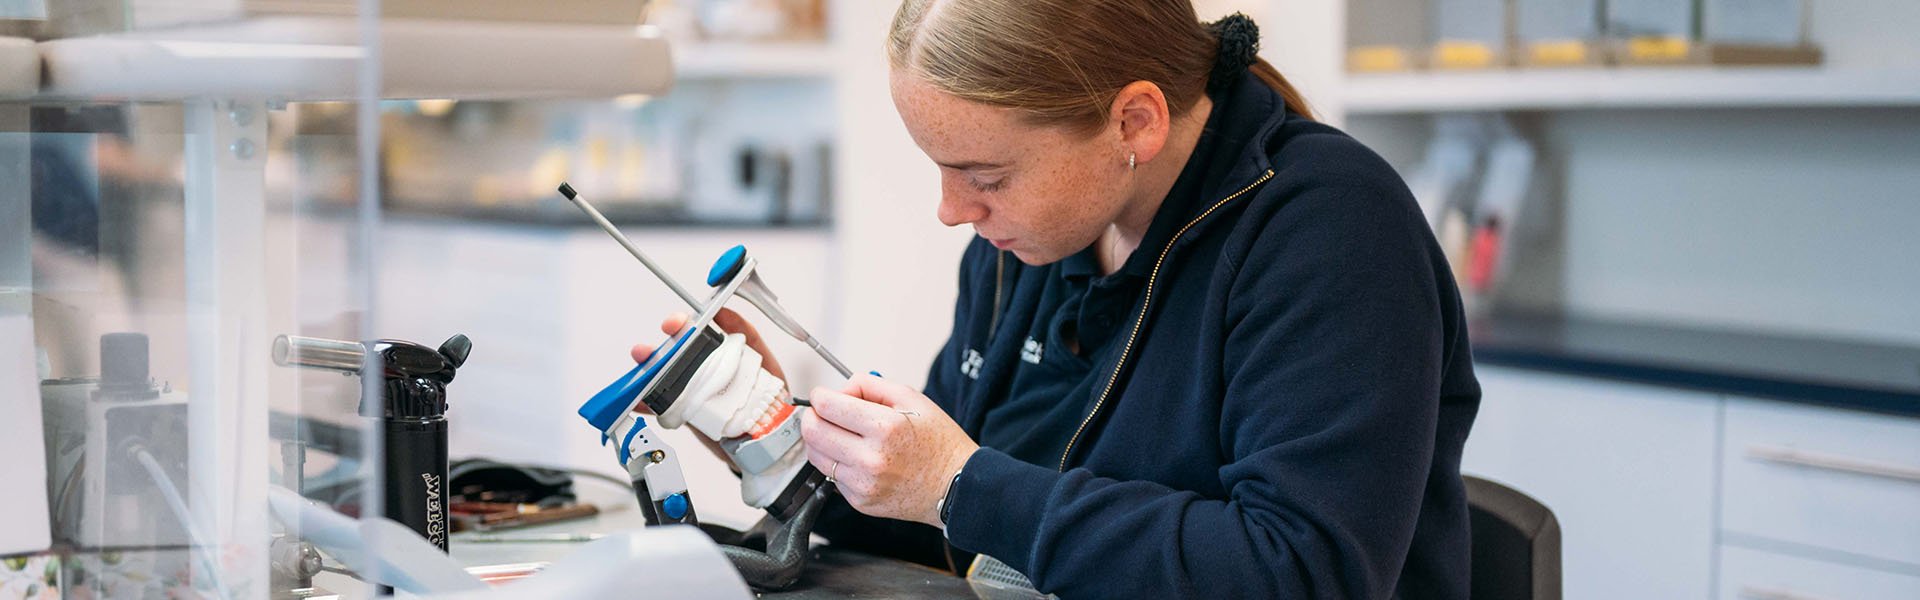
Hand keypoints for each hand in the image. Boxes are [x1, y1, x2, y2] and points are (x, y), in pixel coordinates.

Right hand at [629, 308, 786, 462]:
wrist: (771, 432)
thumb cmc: (765, 393)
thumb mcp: (763, 360)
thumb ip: (748, 335)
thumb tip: (725, 313)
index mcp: (713, 354)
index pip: (690, 334)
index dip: (679, 326)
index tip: (675, 324)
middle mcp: (699, 372)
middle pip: (670, 358)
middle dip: (655, 352)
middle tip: (648, 352)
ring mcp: (692, 394)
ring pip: (662, 381)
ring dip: (646, 376)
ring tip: (641, 375)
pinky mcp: (688, 416)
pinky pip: (664, 409)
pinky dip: (649, 406)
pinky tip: (640, 403)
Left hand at [800, 374, 978, 526]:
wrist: (956, 488)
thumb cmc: (938, 442)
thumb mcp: (912, 398)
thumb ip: (870, 385)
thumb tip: (839, 390)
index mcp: (884, 428)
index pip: (827, 406)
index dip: (820, 396)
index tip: (824, 395)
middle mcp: (870, 458)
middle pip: (812, 432)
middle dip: (813, 416)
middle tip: (825, 413)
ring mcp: (863, 484)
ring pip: (816, 456)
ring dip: (821, 440)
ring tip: (842, 434)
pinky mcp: (860, 502)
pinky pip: (832, 476)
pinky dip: (838, 463)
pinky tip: (858, 457)